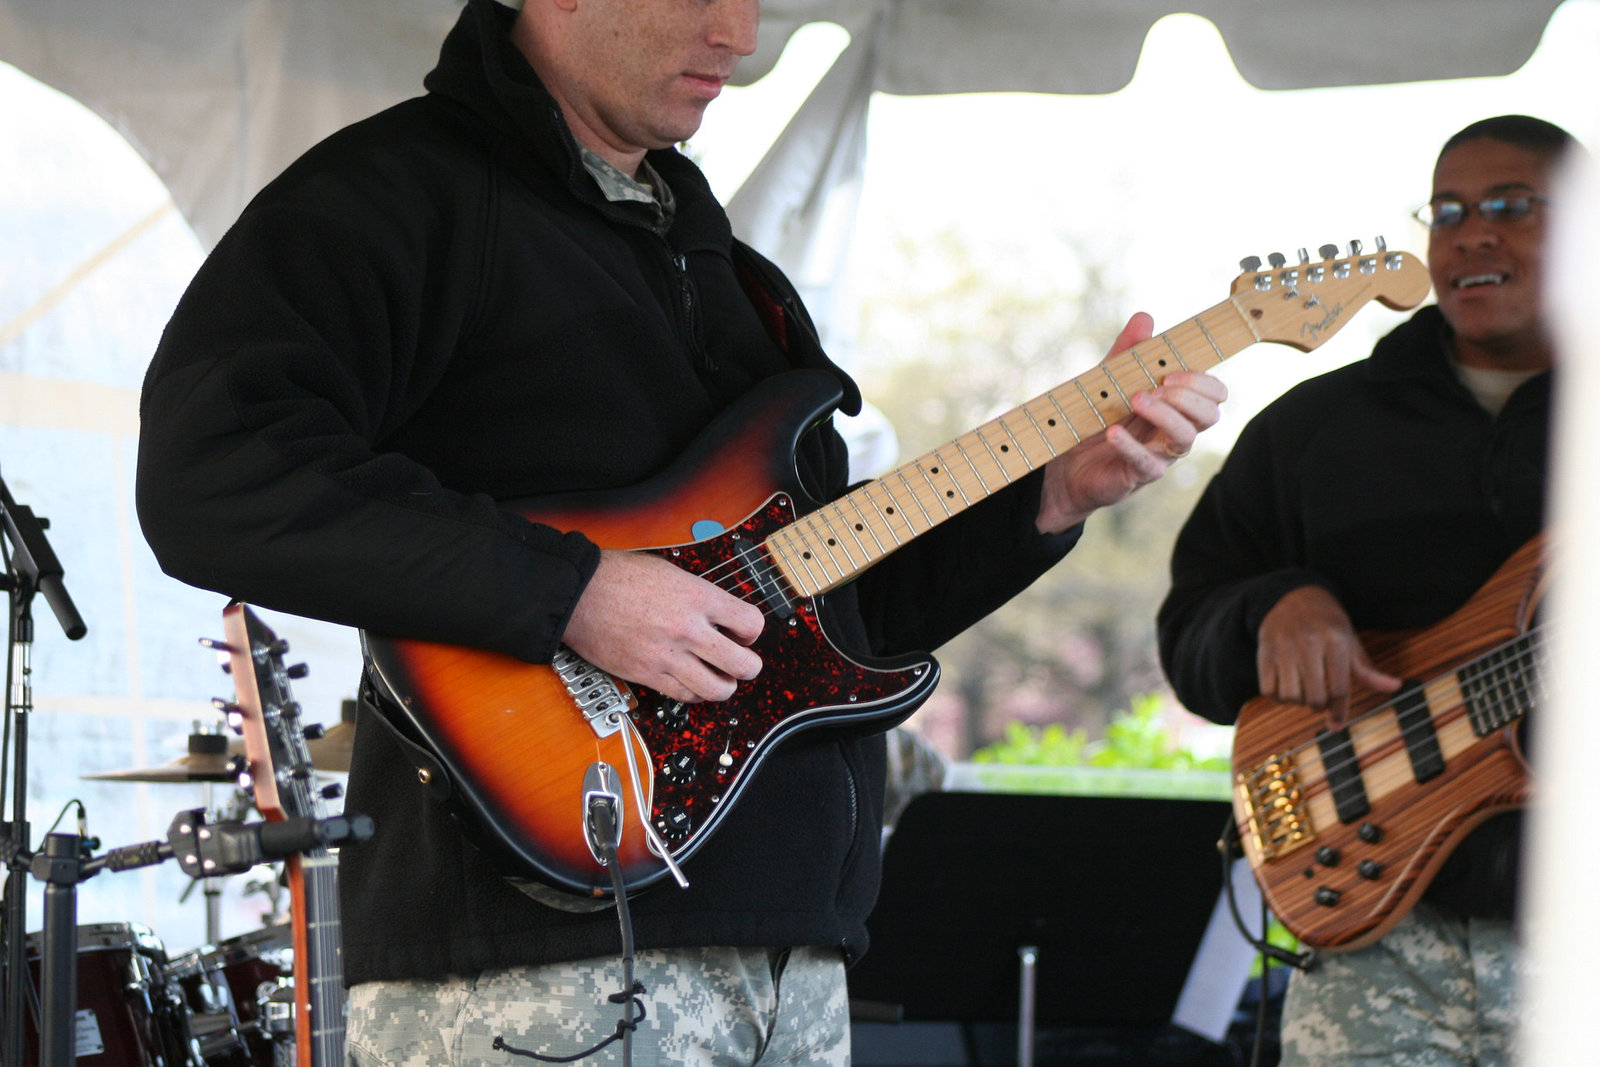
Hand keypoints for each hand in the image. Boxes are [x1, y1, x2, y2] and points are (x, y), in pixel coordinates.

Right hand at [561, 550, 764, 703]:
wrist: (580, 593)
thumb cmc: (618, 576)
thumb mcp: (670, 572)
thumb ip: (699, 595)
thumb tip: (718, 614)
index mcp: (698, 597)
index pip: (751, 623)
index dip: (752, 632)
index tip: (742, 633)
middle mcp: (688, 628)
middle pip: (744, 664)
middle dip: (748, 666)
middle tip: (741, 663)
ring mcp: (668, 655)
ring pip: (718, 689)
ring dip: (724, 686)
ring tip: (719, 679)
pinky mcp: (647, 674)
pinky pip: (685, 696)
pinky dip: (694, 694)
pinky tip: (691, 683)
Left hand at [1035, 313, 1227, 533]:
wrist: (1066, 464)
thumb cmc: (1096, 420)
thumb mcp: (1110, 379)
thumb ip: (1129, 352)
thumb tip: (1145, 317)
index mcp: (1176, 407)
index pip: (1214, 395)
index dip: (1202, 381)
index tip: (1171, 373)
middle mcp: (1174, 432)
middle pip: (1209, 415)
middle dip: (1187, 396)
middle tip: (1157, 386)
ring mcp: (1160, 456)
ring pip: (1185, 438)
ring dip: (1165, 414)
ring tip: (1135, 400)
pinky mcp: (1138, 476)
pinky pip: (1147, 464)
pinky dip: (1130, 445)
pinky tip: (1113, 431)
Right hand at [1256, 585, 1401, 727]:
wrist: (1293, 596)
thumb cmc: (1327, 624)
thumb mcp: (1350, 642)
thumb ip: (1368, 670)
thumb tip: (1394, 687)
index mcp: (1335, 641)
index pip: (1339, 689)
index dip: (1339, 711)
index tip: (1336, 724)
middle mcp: (1309, 644)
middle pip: (1314, 697)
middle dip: (1318, 706)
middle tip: (1319, 699)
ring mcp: (1284, 648)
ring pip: (1290, 696)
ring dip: (1297, 702)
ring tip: (1302, 692)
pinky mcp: (1265, 652)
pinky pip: (1268, 690)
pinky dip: (1277, 697)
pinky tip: (1285, 687)